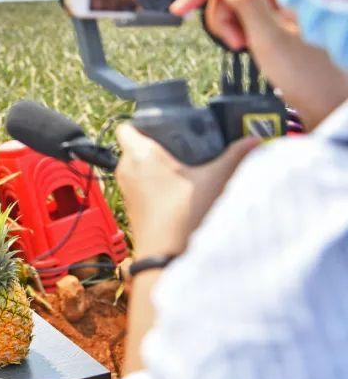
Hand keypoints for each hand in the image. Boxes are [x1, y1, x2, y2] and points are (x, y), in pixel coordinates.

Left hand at [114, 123, 260, 256]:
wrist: (166, 257)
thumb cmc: (184, 216)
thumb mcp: (215, 180)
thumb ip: (234, 156)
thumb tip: (253, 140)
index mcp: (140, 154)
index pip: (127, 126)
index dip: (142, 121)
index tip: (164, 123)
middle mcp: (126, 169)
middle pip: (135, 146)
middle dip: (157, 143)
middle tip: (183, 143)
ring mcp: (127, 190)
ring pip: (137, 167)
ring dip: (157, 165)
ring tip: (185, 167)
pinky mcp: (132, 207)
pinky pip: (140, 186)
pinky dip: (155, 184)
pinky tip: (179, 191)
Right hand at [171, 0, 347, 127]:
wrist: (325, 97)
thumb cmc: (306, 72)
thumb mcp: (270, 38)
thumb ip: (246, 3)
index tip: (179, 9)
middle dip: (220, 16)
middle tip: (234, 43)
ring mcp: (276, 2)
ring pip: (231, 2)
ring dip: (228, 26)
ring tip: (243, 47)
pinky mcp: (273, 16)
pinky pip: (242, 14)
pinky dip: (236, 30)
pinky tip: (247, 44)